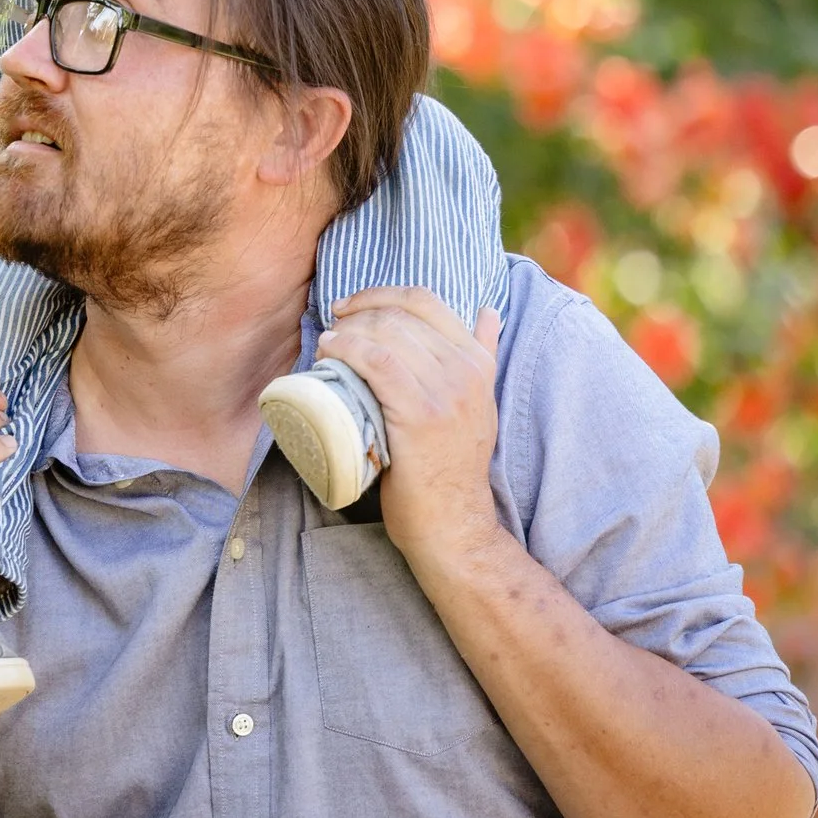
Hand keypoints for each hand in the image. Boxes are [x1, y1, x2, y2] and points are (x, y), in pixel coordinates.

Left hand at [318, 288, 504, 571]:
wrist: (454, 524)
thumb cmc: (452, 466)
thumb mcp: (477, 404)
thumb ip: (483, 356)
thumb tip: (489, 312)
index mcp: (478, 364)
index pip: (426, 300)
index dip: (380, 294)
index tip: (350, 306)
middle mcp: (467, 372)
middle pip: (400, 315)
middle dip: (357, 312)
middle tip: (333, 328)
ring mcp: (447, 393)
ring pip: (386, 334)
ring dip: (347, 331)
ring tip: (328, 344)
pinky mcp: (421, 415)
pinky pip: (377, 362)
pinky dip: (347, 349)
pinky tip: (329, 351)